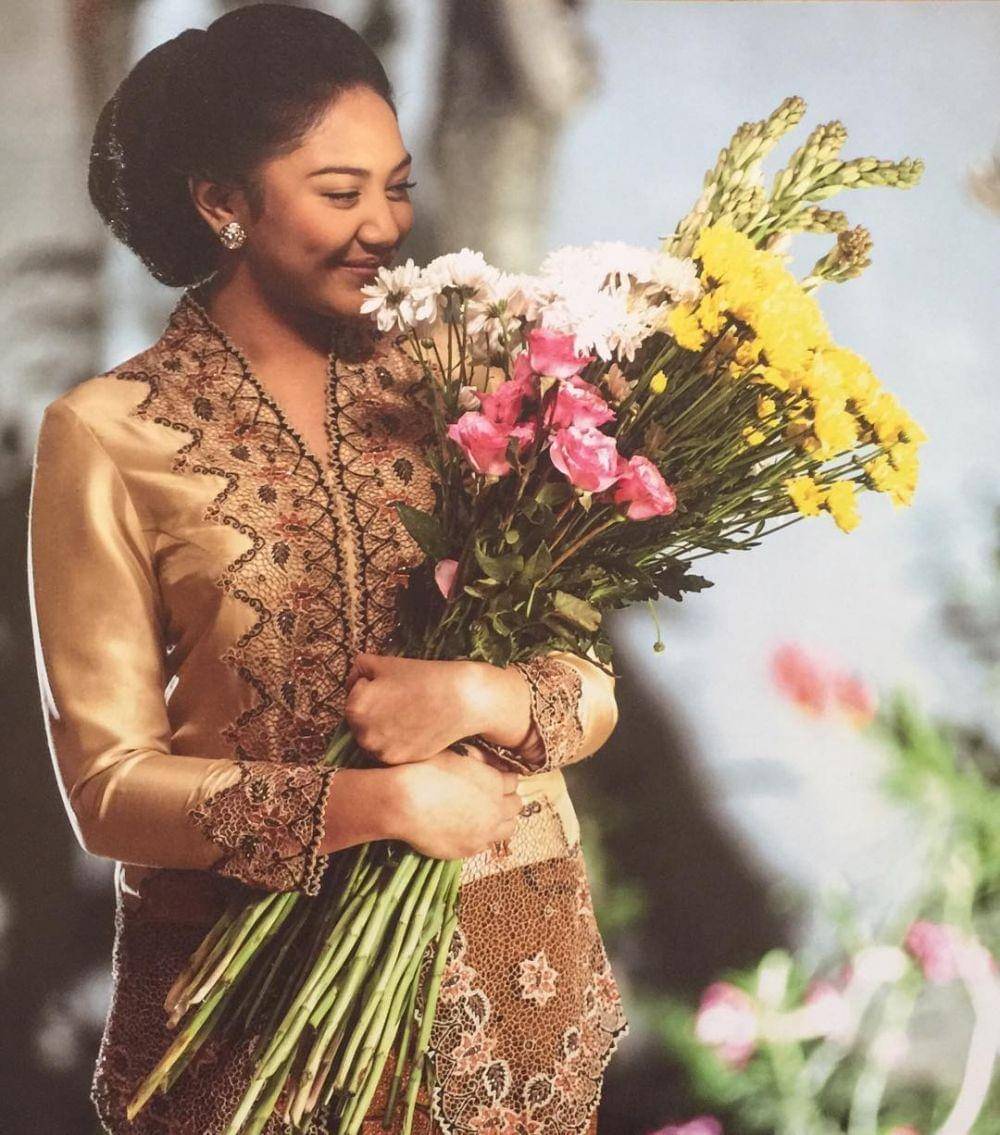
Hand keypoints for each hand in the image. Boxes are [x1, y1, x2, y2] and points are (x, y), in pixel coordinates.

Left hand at [344, 654, 512, 763]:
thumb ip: (359, 669)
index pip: (353, 696)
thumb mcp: (385, 662)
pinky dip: (396, 740)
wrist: (459, 700)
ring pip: (372, 737)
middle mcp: (363, 733)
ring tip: (407, 713)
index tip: (392, 684)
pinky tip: (413, 726)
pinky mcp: (398, 760)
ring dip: (382, 727)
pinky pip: (388, 749)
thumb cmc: (423, 677)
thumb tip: (352, 682)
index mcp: (356, 707)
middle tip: (400, 699)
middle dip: (374, 709)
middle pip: (360, 719)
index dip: (372, 686)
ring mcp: (381, 750)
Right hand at [385, 744, 523, 859]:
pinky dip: (484, 836)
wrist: (403, 804)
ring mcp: (484, 833)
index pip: (514, 781)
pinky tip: (469, 828)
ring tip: (486, 815)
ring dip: (501, 820)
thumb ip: (478, 758)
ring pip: (508, 828)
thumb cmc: (425, 771)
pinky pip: (487, 845)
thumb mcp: (455, 754)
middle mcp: (495, 810)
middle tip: (492, 796)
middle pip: (516, 805)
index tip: (496, 778)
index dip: (505, 778)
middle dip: (507, 799)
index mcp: (494, 782)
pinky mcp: (468, 850)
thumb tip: (489, 761)